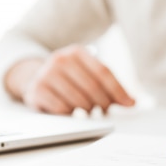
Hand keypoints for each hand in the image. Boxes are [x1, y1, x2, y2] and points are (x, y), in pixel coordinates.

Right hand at [6, 44, 134, 113]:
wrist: (33, 76)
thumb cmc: (68, 78)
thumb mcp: (86, 74)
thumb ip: (108, 85)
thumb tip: (131, 102)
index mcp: (77, 52)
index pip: (103, 72)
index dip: (119, 91)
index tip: (130, 104)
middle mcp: (61, 59)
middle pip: (93, 89)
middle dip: (103, 104)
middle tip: (104, 111)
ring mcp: (47, 74)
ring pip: (79, 102)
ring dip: (87, 111)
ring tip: (86, 109)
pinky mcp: (37, 90)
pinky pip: (63, 109)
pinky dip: (70, 114)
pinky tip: (69, 110)